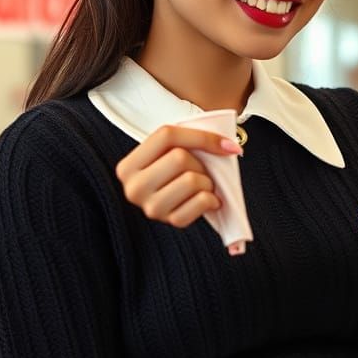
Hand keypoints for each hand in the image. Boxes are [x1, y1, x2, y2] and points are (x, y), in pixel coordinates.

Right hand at [115, 124, 241, 228]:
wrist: (169, 201)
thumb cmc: (170, 172)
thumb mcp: (167, 153)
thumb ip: (188, 140)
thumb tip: (229, 147)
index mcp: (128, 165)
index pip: (166, 136)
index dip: (200, 136)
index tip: (224, 143)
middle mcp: (134, 188)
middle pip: (179, 158)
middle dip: (200, 162)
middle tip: (202, 169)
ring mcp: (151, 207)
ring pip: (191, 180)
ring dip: (206, 181)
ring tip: (202, 183)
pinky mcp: (170, 221)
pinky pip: (201, 202)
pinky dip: (211, 198)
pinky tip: (207, 198)